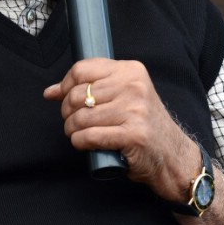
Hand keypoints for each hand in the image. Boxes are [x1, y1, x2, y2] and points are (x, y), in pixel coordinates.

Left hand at [43, 58, 201, 202]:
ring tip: (77, 134)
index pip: (82, 69)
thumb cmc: (142, 125)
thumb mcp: (122, 97)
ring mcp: (135, 111)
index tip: (64, 98)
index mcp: (131, 71)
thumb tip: (50, 92)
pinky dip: (80, 142)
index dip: (65, 86)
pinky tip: (84, 143)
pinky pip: (90, 136)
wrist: (172, 154)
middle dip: (67, 112)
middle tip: (72, 122)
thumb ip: (90, 89)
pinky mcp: (133, 135)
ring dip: (72, 130)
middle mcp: (134, 87)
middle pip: (78, 94)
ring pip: (81, 117)